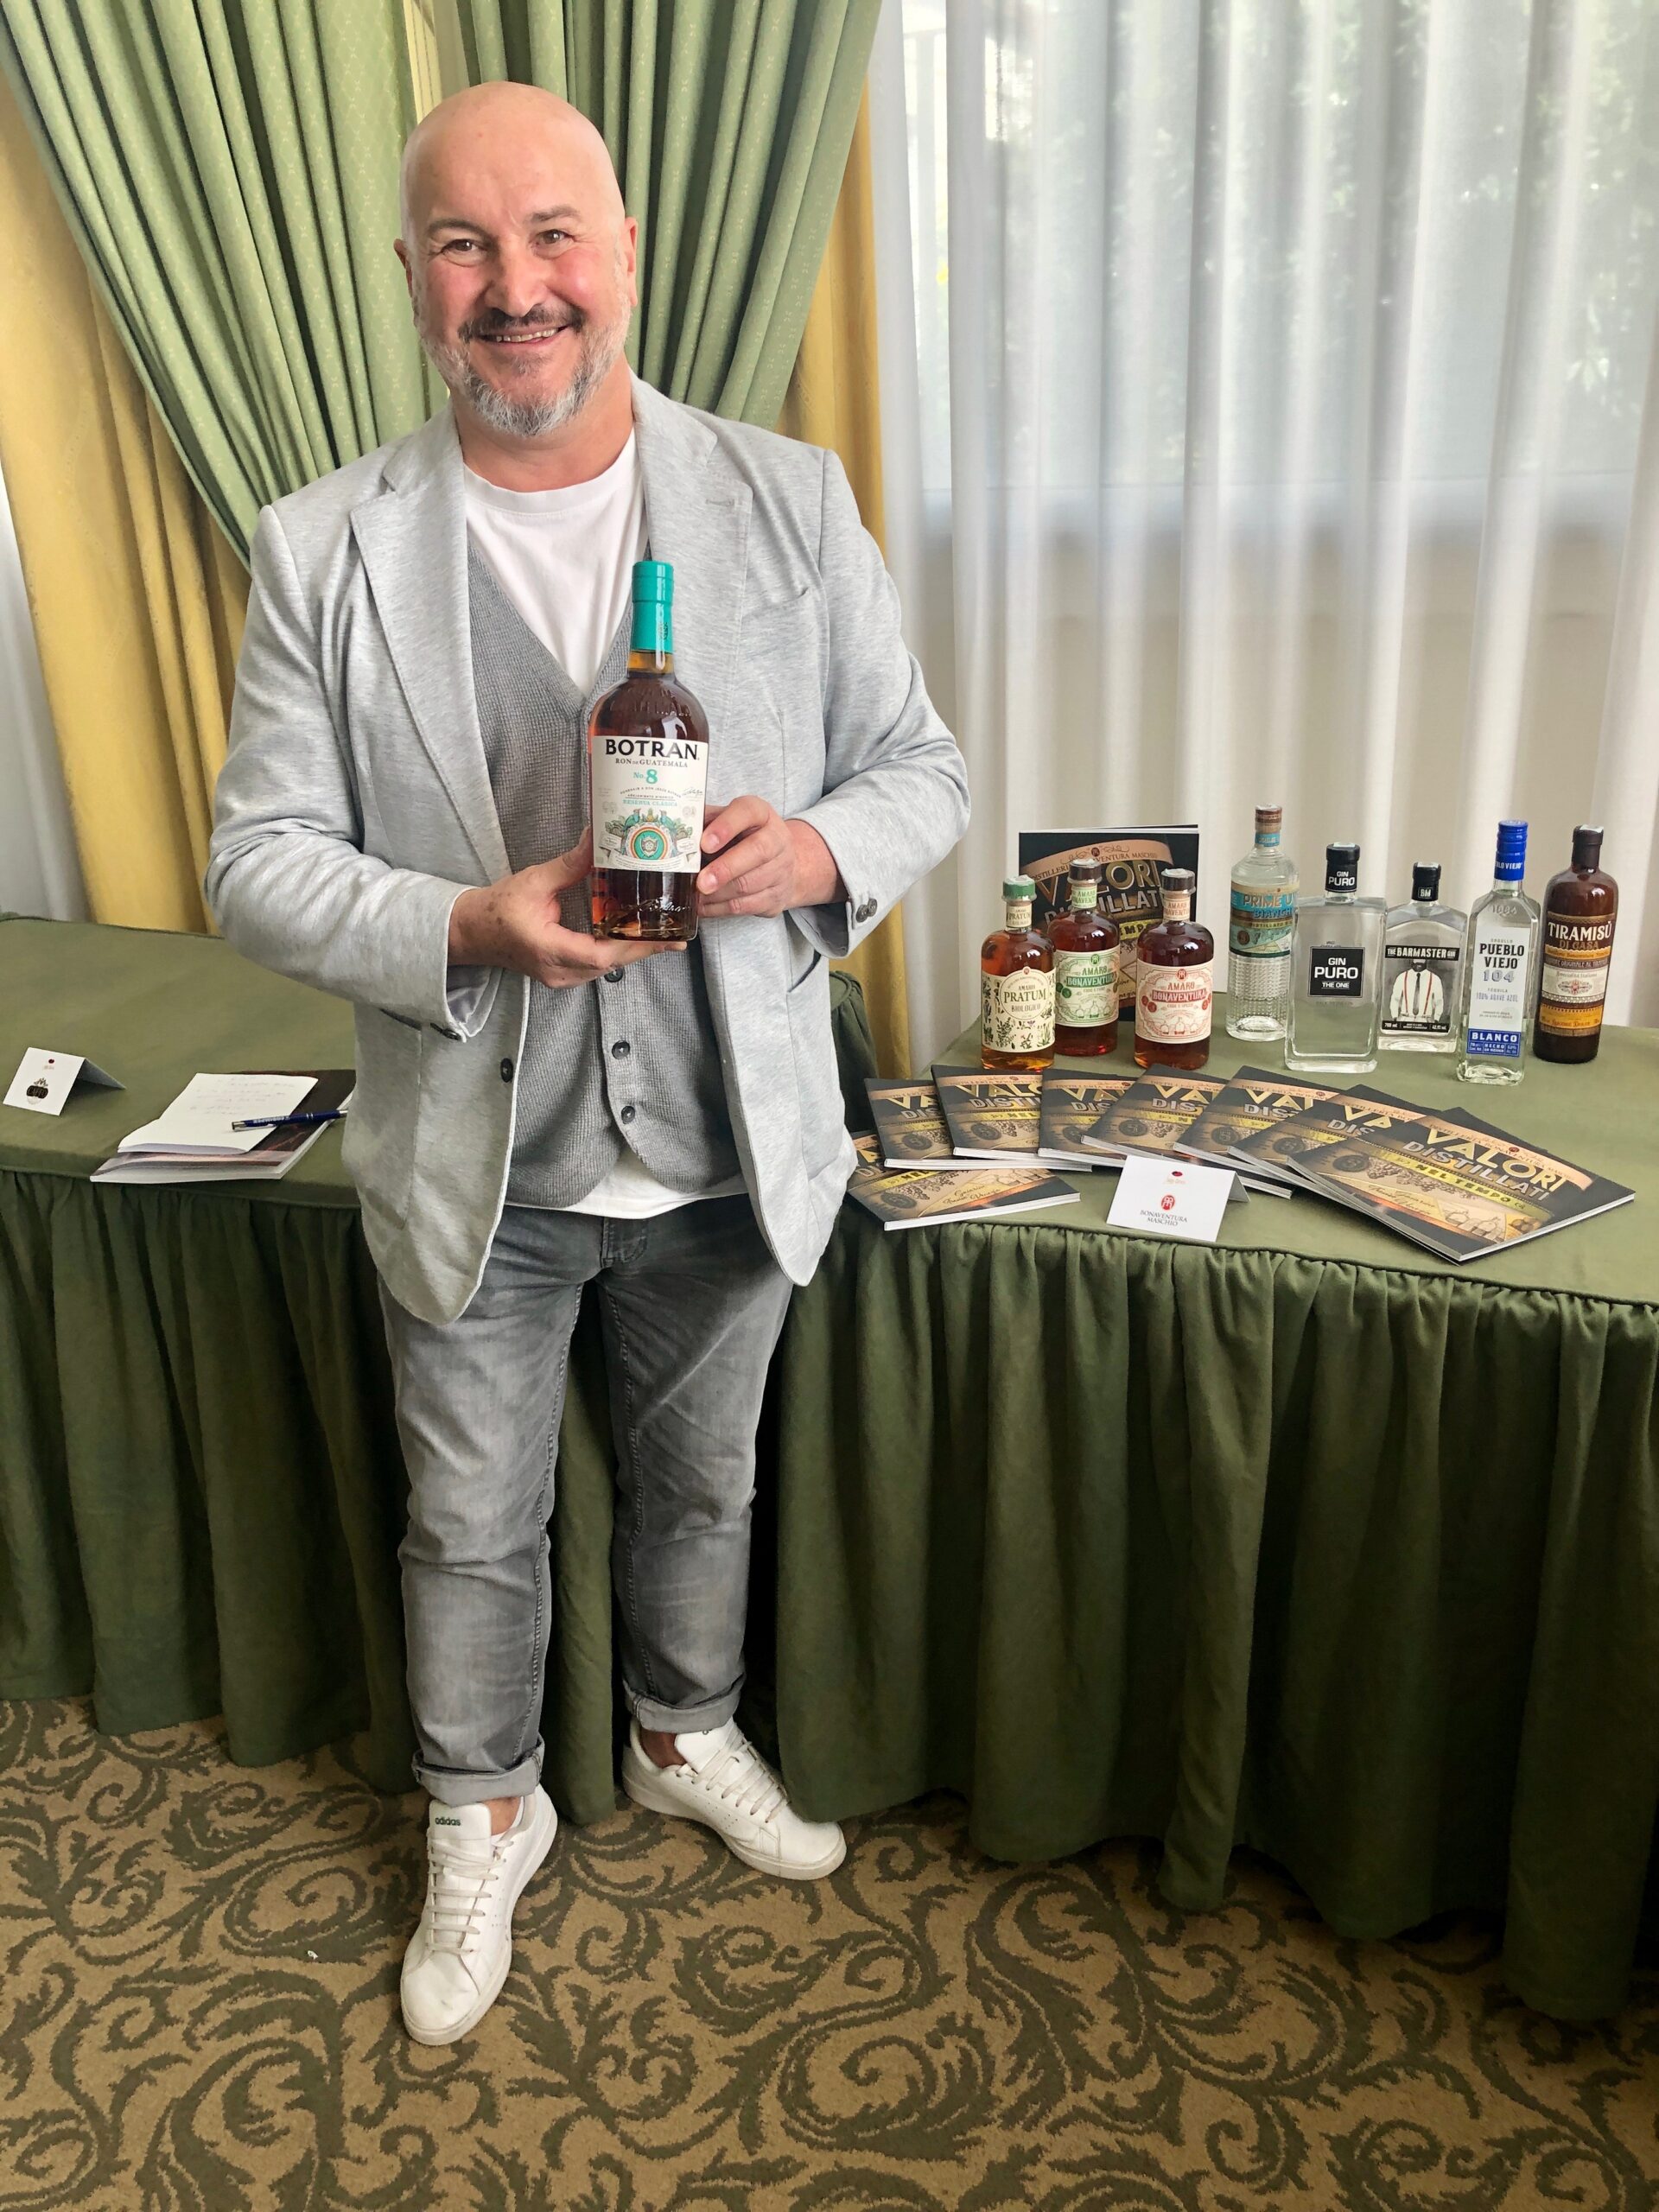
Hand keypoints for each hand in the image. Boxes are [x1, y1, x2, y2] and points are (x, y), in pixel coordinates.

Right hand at [447, 830, 685, 985]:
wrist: (470, 932)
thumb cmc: (497, 908)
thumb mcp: (534, 881)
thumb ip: (569, 864)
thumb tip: (596, 839)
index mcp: (548, 948)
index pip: (599, 955)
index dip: (634, 948)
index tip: (663, 939)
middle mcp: (557, 970)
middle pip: (610, 964)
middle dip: (643, 949)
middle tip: (676, 934)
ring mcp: (559, 977)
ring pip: (605, 968)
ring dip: (632, 952)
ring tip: (661, 934)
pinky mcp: (561, 975)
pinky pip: (595, 968)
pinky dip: (615, 953)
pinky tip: (631, 939)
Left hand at [696, 797, 843, 916]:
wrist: (780, 860)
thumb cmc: (743, 837)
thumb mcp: (726, 821)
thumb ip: (704, 822)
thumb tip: (673, 834)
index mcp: (761, 813)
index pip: (747, 813)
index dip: (726, 827)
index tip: (705, 843)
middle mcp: (777, 838)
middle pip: (757, 852)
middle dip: (725, 869)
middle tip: (702, 882)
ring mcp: (781, 868)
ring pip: (749, 884)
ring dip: (718, 894)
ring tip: (696, 895)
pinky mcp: (777, 895)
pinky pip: (747, 906)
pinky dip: (721, 909)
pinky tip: (704, 906)